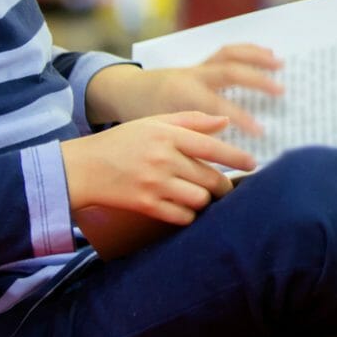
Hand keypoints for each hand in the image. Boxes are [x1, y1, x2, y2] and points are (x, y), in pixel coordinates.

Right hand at [59, 111, 257, 226]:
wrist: (83, 168)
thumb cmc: (122, 142)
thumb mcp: (153, 122)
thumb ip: (190, 120)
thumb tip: (224, 122)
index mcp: (167, 135)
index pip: (211, 147)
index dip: (236, 156)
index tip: (253, 164)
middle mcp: (163, 159)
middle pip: (210, 177)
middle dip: (223, 185)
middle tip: (225, 186)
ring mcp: (154, 184)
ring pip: (199, 199)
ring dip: (204, 199)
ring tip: (200, 195)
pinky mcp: (146, 205)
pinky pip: (181, 216)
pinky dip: (188, 214)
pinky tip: (184, 207)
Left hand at [94, 44, 285, 133]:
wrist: (125, 92)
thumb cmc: (143, 121)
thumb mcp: (164, 136)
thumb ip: (190, 145)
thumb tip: (216, 166)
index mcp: (182, 96)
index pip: (218, 107)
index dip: (242, 119)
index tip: (262, 132)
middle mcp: (192, 76)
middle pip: (229, 72)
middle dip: (257, 81)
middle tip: (281, 93)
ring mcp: (197, 67)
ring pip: (229, 55)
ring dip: (257, 57)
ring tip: (280, 63)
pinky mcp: (201, 63)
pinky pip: (227, 52)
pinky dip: (248, 51)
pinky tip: (267, 53)